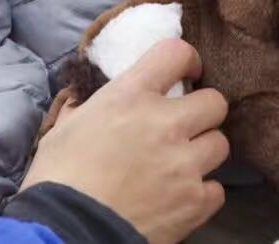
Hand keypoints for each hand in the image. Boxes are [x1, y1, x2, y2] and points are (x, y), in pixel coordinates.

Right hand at [22, 39, 229, 243]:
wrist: (65, 233)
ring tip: (183, 164)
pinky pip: (217, 189)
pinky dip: (203, 192)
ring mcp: (184, 163)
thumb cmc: (57, 180)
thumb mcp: (62, 131)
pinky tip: (182, 196)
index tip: (186, 72)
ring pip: (221, 144)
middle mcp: (165, 123)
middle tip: (185, 124)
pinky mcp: (194, 202)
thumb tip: (84, 102)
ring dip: (204, 152)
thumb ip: (83, 109)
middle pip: (214, 101)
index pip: (175, 53)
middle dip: (202, 111)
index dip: (186, 59)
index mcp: (130, 97)